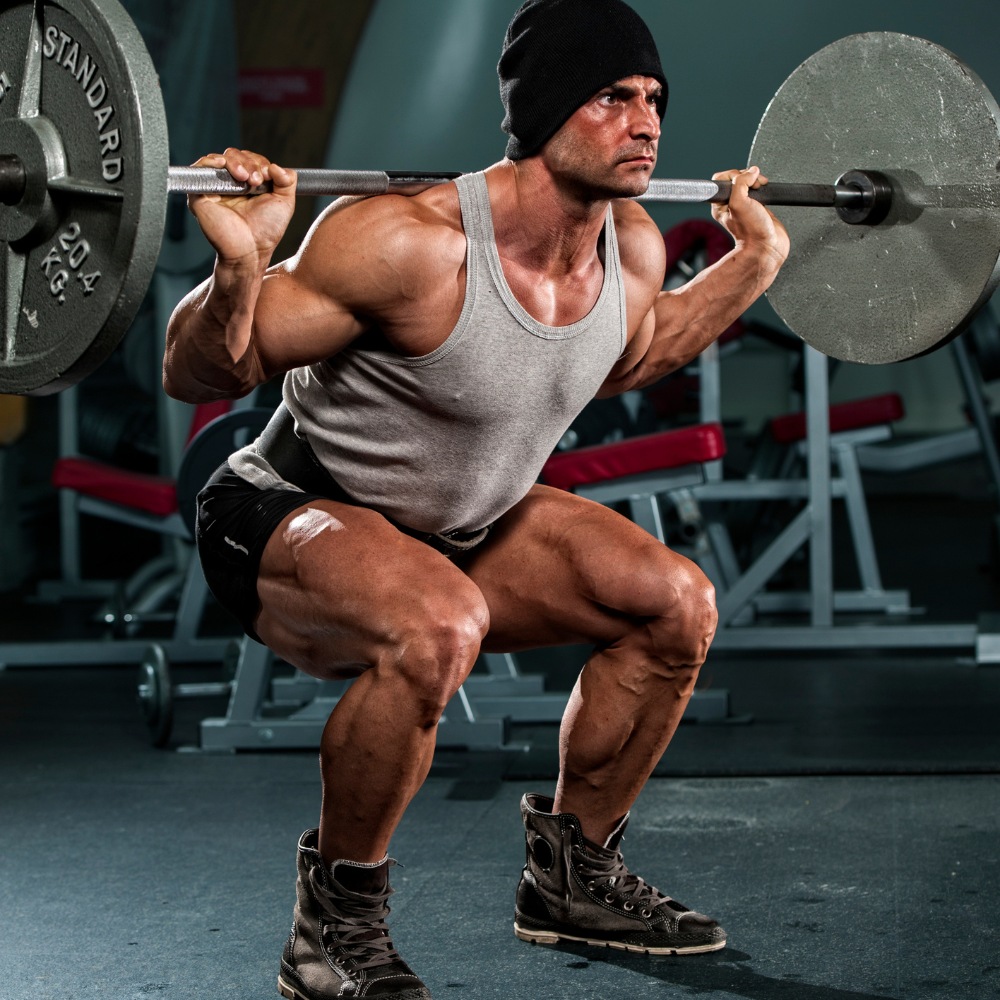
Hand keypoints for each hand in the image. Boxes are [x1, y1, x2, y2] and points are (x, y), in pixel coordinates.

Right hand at [187, 148, 296, 267]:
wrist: (250, 250)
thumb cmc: (266, 231)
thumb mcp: (284, 202)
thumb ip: (287, 181)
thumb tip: (277, 166)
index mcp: (248, 183)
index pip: (251, 159)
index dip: (260, 163)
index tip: (268, 177)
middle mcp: (231, 184)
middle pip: (235, 156)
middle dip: (249, 163)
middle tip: (256, 181)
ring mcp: (215, 188)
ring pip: (220, 159)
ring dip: (235, 162)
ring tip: (245, 178)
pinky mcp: (200, 194)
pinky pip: (199, 168)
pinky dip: (210, 161)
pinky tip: (222, 164)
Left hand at [710, 166, 789, 264]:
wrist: (767, 246)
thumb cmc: (751, 231)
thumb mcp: (739, 203)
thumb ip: (741, 183)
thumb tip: (751, 171)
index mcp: (720, 205)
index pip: (721, 179)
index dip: (733, 174)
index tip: (742, 179)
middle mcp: (731, 204)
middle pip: (735, 178)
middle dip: (747, 176)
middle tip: (755, 184)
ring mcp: (744, 204)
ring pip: (747, 182)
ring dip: (755, 180)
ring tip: (761, 186)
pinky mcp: (757, 205)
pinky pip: (757, 189)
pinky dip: (762, 185)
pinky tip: (765, 189)